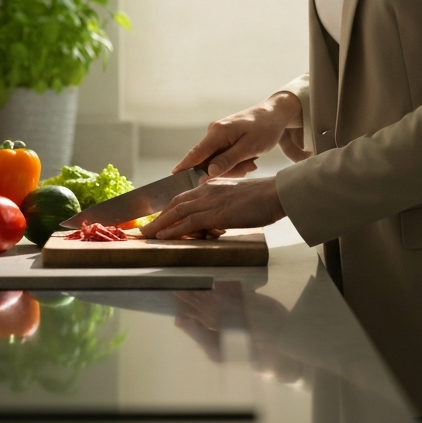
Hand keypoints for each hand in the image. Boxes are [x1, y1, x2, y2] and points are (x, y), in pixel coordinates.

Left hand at [141, 176, 284, 238]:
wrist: (276, 194)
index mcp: (213, 186)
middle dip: (158, 217)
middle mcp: (208, 190)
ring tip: (146, 235)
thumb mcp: (238, 200)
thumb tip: (214, 224)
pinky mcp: (216, 213)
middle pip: (175, 203)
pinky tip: (163, 237)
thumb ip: (223, 209)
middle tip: (145, 229)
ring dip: (159, 225)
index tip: (158, 219)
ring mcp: (211, 201)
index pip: (185, 197)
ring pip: (177, 212)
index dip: (169, 209)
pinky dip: (173, 230)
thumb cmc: (263, 198)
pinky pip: (189, 222)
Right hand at [172, 93, 302, 178]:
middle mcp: (214, 132)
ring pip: (217, 161)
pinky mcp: (225, 138)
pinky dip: (235, 161)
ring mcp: (219, 135)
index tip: (172, 179)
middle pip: (208, 161)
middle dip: (225, 170)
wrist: (276, 113)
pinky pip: (224, 156)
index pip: (195, 154)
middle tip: (247, 168)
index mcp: (217, 132)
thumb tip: (207, 173)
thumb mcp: (249, 148)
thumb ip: (228, 160)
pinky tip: (248, 159)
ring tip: (251, 162)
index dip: (184, 168)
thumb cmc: (265, 129)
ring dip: (233, 166)